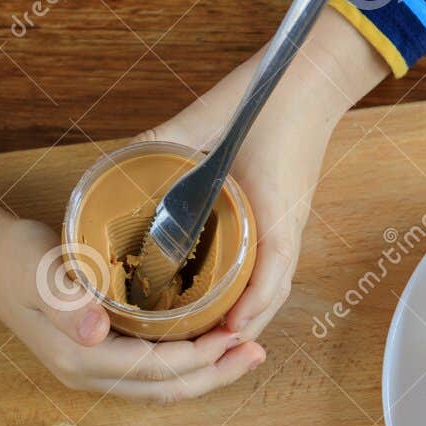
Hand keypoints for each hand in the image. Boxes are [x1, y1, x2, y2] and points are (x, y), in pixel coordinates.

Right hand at [0, 182, 265, 402]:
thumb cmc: (16, 258)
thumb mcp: (38, 274)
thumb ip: (67, 303)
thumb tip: (96, 335)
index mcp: (82, 360)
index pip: (158, 370)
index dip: (202, 359)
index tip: (238, 334)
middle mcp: (91, 375)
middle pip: (168, 390)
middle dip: (217, 374)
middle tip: (258, 350)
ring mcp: (95, 371)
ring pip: (164, 387)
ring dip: (208, 373)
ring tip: (245, 352)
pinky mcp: (100, 358)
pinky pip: (154, 373)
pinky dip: (188, 364)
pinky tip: (211, 343)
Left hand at [139, 6, 388, 342]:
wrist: (311, 73)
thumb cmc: (270, 96)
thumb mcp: (208, 119)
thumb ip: (162, 143)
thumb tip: (115, 165)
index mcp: (277, 211)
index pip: (271, 281)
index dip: (247, 314)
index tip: (221, 336)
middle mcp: (286, 225)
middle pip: (269, 294)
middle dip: (238, 328)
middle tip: (201, 352)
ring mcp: (287, 222)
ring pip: (268, 282)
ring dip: (243, 312)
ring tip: (208, 336)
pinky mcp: (281, 213)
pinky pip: (266, 262)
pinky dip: (246, 287)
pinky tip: (219, 296)